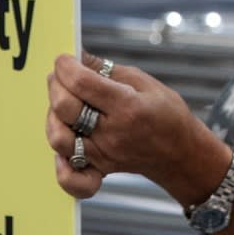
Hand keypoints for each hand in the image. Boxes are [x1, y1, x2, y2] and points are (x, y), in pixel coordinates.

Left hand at [46, 53, 227, 205]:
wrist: (181, 152)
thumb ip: (107, 69)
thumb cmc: (166, 113)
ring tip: (62, 103)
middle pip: (65, 107)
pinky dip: (60, 163)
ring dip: (53, 115)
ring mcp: (103, 155)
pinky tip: (66, 140)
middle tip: (60, 76)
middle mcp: (112, 133)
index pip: (81, 82)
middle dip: (56, 84)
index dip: (65, 66)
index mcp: (127, 105)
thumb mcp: (144, 81)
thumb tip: (78, 57)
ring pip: (58, 138)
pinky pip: (70, 177)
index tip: (64, 59)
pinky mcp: (99, 170)